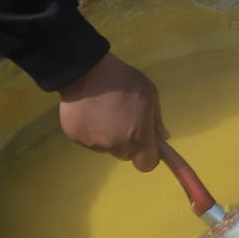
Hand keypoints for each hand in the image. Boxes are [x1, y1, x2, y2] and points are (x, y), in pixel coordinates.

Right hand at [59, 51, 165, 172]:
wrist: (88, 72)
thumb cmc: (125, 82)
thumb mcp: (150, 95)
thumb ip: (157, 121)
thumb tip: (163, 138)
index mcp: (138, 137)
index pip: (146, 164)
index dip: (148, 156)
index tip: (147, 144)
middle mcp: (115, 146)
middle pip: (125, 154)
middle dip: (128, 143)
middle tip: (124, 120)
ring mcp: (93, 144)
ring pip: (106, 146)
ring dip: (108, 135)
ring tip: (105, 111)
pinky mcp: (75, 138)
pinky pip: (88, 139)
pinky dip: (91, 130)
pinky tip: (90, 111)